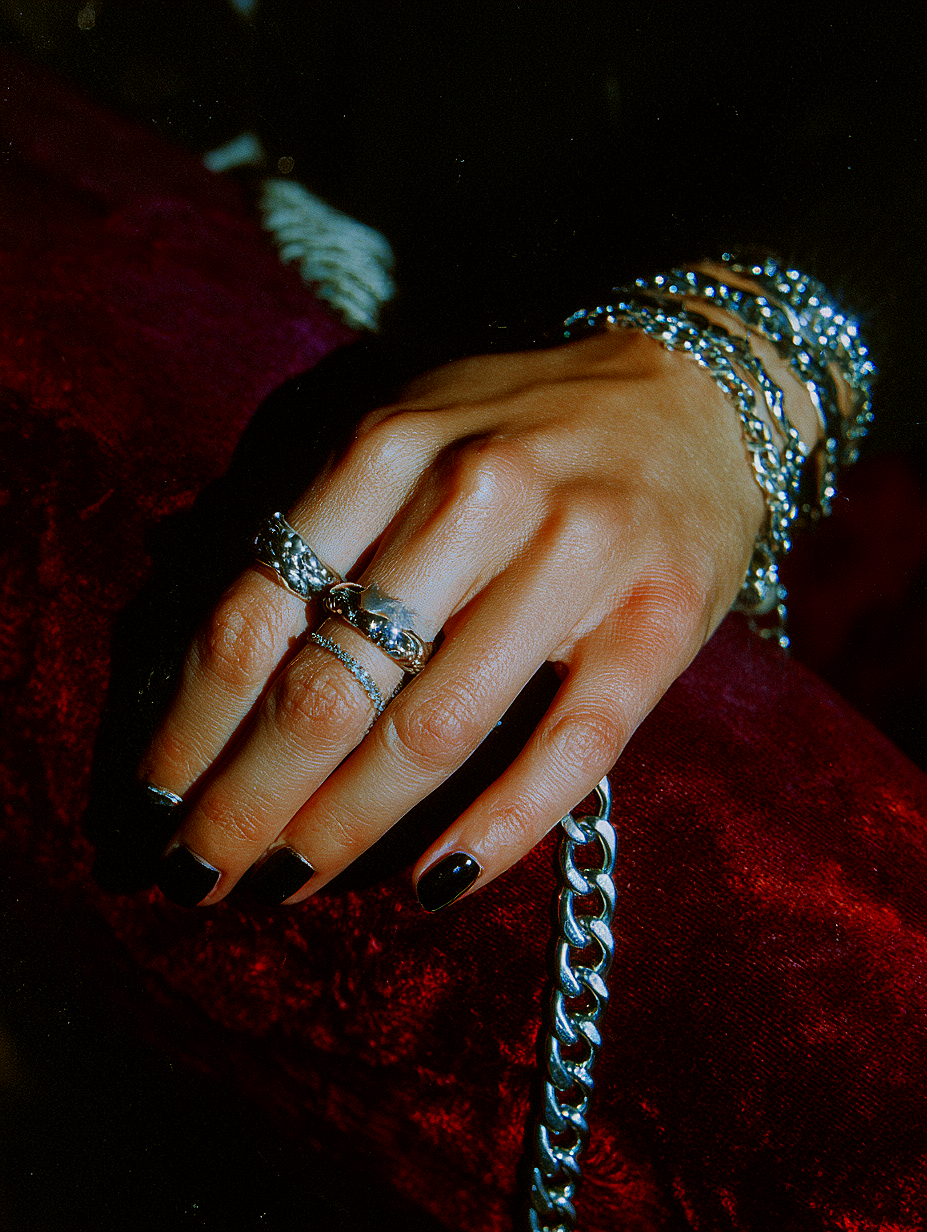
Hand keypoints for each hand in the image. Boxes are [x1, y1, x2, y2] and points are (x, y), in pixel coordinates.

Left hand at [142, 328, 770, 909]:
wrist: (693, 391)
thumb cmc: (524, 430)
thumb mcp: (405, 431)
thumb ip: (313, 520)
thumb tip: (200, 639)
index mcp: (390, 446)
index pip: (257, 612)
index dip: (190, 726)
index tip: (153, 803)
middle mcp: (476, 496)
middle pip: (330, 685)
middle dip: (245, 800)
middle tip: (196, 873)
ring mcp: (575, 560)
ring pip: (435, 729)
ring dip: (344, 828)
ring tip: (283, 883)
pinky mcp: (657, 623)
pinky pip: (568, 751)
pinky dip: (496, 830)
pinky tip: (432, 886)